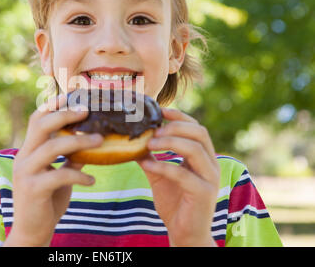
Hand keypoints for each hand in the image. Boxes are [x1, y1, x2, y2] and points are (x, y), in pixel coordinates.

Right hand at [4, 94, 102, 246]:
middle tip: (87, 110)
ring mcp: (26, 172)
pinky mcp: (33, 189)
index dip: (53, 105)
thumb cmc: (46, 200)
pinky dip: (79, 175)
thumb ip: (71, 159)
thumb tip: (91, 143)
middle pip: (41, 124)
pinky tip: (92, 180)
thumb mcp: (59, 176)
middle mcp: (23, 157)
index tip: (73, 95)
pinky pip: (60, 174)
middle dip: (65, 114)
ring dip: (79, 142)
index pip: (37, 119)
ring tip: (100, 141)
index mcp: (29, 151)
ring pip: (52, 146)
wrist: (31, 231)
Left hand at [136, 108, 219, 246]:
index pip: (197, 128)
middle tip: (154, 130)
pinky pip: (183, 174)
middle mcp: (211, 165)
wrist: (185, 233)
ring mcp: (210, 179)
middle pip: (199, 133)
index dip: (180, 117)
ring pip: (194, 149)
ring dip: (169, 142)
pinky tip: (146, 164)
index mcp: (204, 158)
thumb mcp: (160, 175)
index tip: (160, 110)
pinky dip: (163, 166)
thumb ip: (151, 157)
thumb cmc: (175, 203)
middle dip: (175, 127)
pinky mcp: (204, 193)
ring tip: (149, 143)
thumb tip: (133, 141)